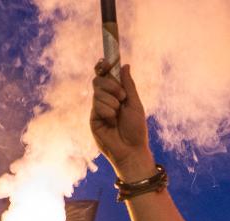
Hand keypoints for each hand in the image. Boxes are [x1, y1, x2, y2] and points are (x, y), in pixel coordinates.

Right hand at [89, 61, 154, 179]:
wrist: (131, 150)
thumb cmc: (136, 129)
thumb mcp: (135, 104)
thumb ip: (128, 85)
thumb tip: (125, 65)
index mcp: (116, 95)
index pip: (105, 76)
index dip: (103, 67)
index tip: (105, 61)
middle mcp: (105, 100)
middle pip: (98, 80)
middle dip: (110, 85)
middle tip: (122, 97)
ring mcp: (98, 109)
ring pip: (98, 92)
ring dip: (111, 101)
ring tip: (118, 115)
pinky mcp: (93, 119)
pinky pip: (97, 106)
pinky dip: (107, 111)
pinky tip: (112, 122)